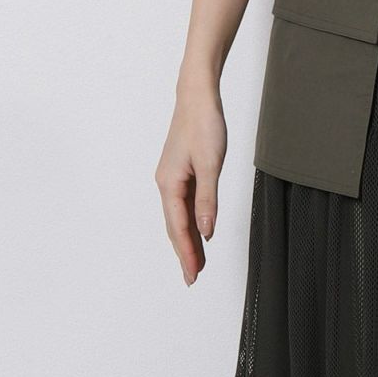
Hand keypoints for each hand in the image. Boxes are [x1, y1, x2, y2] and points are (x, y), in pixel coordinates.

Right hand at [155, 83, 227, 284]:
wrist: (196, 98)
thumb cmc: (204, 126)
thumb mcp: (211, 165)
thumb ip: (208, 199)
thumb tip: (206, 231)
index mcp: (170, 184)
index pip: (179, 228)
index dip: (187, 253)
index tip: (193, 275)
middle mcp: (166, 184)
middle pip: (174, 227)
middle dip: (184, 253)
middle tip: (192, 278)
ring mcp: (171, 179)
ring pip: (178, 218)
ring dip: (187, 240)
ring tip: (196, 263)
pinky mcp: (180, 173)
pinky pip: (183, 206)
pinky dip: (190, 223)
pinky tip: (198, 233)